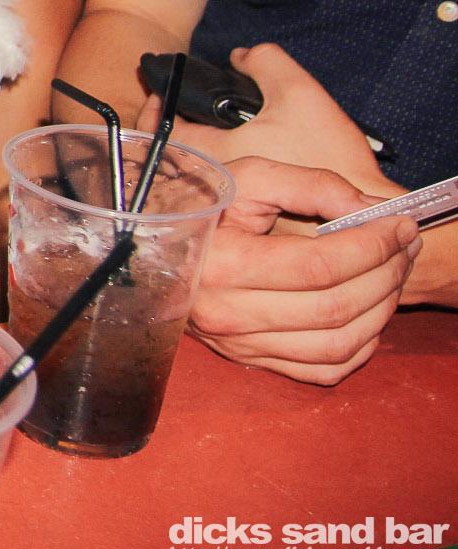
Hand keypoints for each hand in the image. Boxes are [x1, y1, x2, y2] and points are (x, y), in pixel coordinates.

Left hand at [169, 44, 393, 197]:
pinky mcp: (246, 220)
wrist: (364, 208)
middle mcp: (209, 185)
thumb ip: (265, 62)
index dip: (156, 109)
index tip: (160, 94)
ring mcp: (226, 207)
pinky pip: (215, 191)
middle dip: (169, 129)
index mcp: (212, 154)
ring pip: (191, 173)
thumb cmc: (329, 154)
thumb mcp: (299, 93)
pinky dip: (216, 171)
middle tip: (176, 109)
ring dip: (192, 151)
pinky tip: (236, 156)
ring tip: (204, 129)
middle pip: (169, 154)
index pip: (160, 131)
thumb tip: (239, 55)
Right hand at [189, 156, 419, 384]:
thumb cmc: (195, 204)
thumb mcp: (244, 177)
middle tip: (404, 245)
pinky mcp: (248, 358)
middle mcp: (228, 313)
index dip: (371, 246)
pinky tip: (367, 315)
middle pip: (334, 306)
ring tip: (392, 275)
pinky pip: (322, 371)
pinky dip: (361, 349)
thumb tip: (370, 210)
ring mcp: (239, 343)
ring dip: (381, 310)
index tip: (399, 224)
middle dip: (386, 273)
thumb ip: (310, 184)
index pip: (319, 265)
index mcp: (222, 263)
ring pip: (336, 344)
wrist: (144, 244)